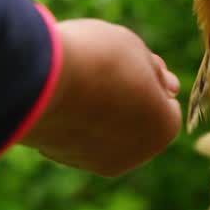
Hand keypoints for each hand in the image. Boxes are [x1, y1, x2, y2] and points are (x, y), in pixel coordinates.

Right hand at [21, 19, 181, 176]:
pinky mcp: (63, 158)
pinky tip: (58, 97)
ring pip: (103, 129)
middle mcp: (137, 155)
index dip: (149, 79)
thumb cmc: (98, 58)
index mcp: (164, 128)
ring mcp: (98, 160)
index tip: (128, 62)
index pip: (165, 103)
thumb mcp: (135, 49)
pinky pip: (73, 134)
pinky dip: (70, 119)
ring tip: (77, 82)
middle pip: (135, 120)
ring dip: (96, 111)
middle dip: (124, 100)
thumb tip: (168, 86)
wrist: (41, 79)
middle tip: (100, 71)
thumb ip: (154, 70)